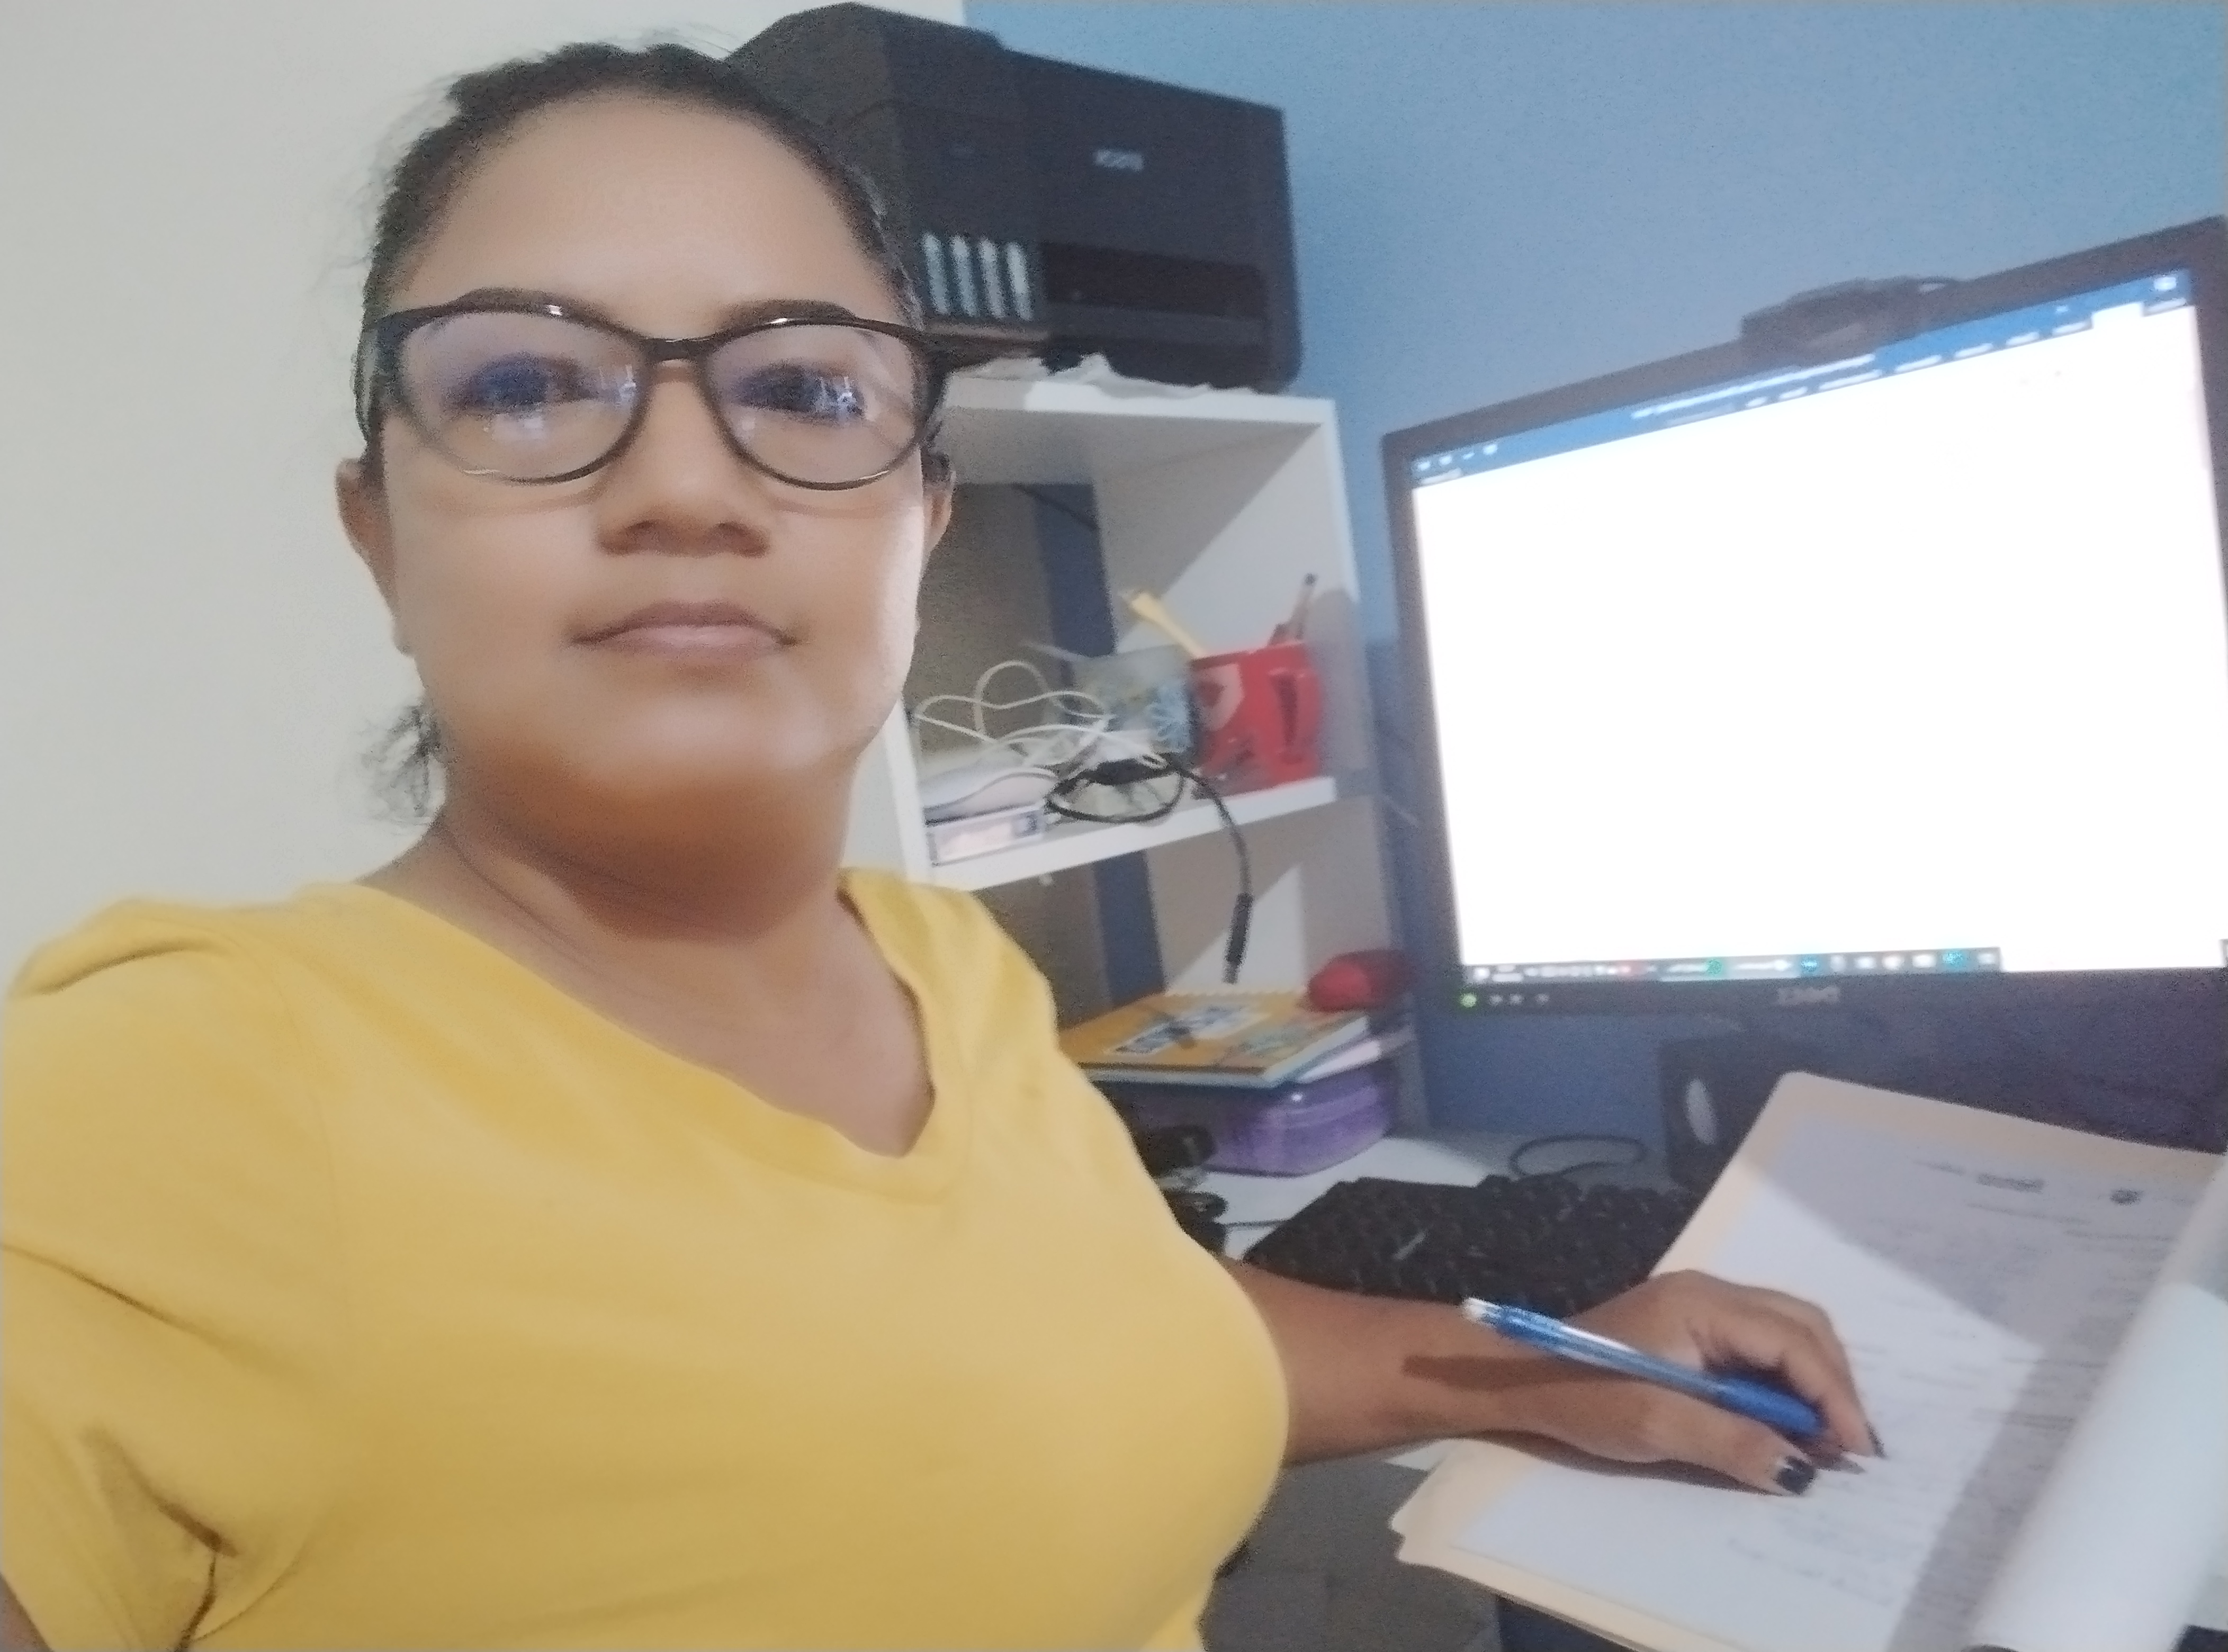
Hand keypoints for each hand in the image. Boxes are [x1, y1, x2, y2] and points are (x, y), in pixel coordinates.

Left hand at [1495, 1270, 1878, 1493]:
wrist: (1519, 1377)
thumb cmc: (1582, 1396)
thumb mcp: (1656, 1424)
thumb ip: (1732, 1441)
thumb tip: (1802, 1471)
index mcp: (1703, 1303)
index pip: (1794, 1341)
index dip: (1833, 1395)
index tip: (1857, 1449)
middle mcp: (1711, 1293)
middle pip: (1802, 1327)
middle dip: (1833, 1385)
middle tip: (1847, 1448)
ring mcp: (1702, 1307)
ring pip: (1786, 1334)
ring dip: (1812, 1385)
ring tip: (1822, 1441)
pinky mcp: (1694, 1330)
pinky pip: (1760, 1348)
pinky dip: (1784, 1384)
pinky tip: (1785, 1423)